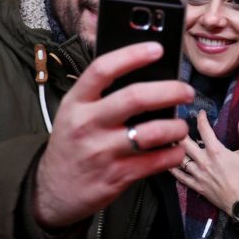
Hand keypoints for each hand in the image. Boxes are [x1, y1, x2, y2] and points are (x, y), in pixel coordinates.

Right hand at [34, 42, 192, 227]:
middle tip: (186, 90)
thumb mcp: (74, 112)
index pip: (103, 69)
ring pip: (151, 133)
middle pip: (135, 98)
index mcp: (76, 102)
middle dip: (169, 90)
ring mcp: (102, 152)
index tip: (158, 49)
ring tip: (181, 125)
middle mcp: (87, 124)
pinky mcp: (116, 177)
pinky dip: (173, 154)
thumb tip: (145, 76)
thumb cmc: (71, 143)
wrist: (53, 190)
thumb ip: (101, 95)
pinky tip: (175, 149)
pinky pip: (155, 162)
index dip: (133, 55)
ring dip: (176, 127)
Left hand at [170, 111, 238, 215]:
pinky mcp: (196, 185)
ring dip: (173, 148)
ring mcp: (198, 174)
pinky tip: (167, 161)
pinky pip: (180, 176)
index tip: (200, 113)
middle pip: (185, 142)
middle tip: (175, 124)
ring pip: (179, 158)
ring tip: (168, 139)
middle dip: (179, 131)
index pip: (204, 129)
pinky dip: (172, 168)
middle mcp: (203, 161)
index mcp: (216, 151)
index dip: (201, 118)